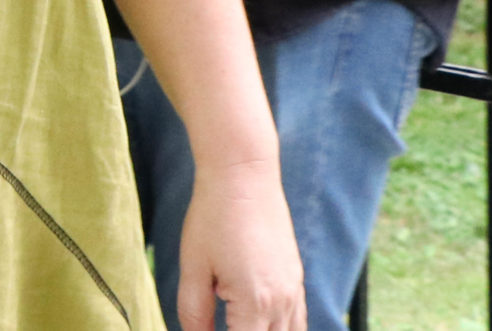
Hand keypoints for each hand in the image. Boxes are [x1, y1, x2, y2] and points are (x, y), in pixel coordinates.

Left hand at [176, 155, 303, 330]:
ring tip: (236, 320)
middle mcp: (282, 302)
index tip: (206, 330)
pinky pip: (297, 320)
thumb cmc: (213, 217)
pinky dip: (281, 329)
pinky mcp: (296, 278)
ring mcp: (293, 290)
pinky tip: (258, 322)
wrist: (243, 176)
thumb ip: (194, 311)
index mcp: (255, 303)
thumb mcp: (194, 266)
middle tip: (221, 321)